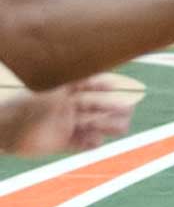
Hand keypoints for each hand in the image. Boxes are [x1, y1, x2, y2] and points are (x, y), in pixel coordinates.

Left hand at [0, 75, 137, 156]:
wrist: (6, 130)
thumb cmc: (28, 104)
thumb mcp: (53, 88)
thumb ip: (74, 79)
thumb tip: (93, 63)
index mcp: (63, 91)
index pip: (88, 85)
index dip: (103, 86)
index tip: (118, 88)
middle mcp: (66, 107)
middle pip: (94, 107)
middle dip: (111, 108)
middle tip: (129, 111)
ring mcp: (64, 124)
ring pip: (92, 125)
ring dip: (107, 126)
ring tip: (123, 128)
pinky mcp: (61, 142)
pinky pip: (80, 143)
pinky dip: (90, 143)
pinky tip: (98, 142)